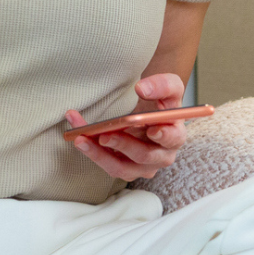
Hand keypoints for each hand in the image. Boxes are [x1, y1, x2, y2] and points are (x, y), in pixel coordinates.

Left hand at [64, 73, 190, 181]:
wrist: (149, 114)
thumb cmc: (161, 104)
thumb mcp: (169, 88)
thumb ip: (162, 85)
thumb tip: (142, 89)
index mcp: (175, 135)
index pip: (173, 138)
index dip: (163, 135)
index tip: (152, 129)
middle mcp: (161, 156)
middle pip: (144, 156)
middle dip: (123, 145)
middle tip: (105, 135)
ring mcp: (142, 167)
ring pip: (121, 168)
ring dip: (99, 154)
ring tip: (81, 139)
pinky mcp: (125, 170)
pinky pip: (107, 165)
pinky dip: (91, 152)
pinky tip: (78, 137)